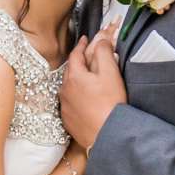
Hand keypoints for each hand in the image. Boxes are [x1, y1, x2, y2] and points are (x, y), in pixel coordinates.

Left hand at [59, 27, 126, 152]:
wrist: (107, 135)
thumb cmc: (110, 103)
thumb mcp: (110, 73)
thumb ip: (104, 52)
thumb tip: (100, 40)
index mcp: (74, 76)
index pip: (75, 54)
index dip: (81, 45)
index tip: (85, 39)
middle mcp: (64, 90)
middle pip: (70, 71)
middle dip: (79, 62)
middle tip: (89, 58)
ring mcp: (64, 107)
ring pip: (69, 87)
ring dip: (77, 81)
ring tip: (88, 80)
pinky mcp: (68, 121)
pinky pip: (70, 103)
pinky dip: (77, 97)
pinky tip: (86, 100)